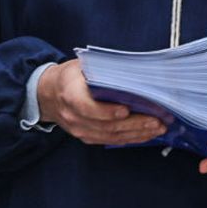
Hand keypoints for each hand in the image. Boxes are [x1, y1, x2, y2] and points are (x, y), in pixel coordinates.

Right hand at [37, 60, 167, 145]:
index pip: (87, 107)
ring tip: (157, 128)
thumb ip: (101, 69)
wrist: (48, 94)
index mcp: (70, 95)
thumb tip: (132, 69)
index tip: (126, 110)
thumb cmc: (70, 77)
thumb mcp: (82, 66)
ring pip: (111, 136)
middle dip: (135, 124)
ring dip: (137, 133)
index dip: (107, 111)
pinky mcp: (87, 137)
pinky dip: (130, 138)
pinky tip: (146, 134)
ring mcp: (80, 129)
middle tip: (157, 121)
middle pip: (106, 125)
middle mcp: (73, 116)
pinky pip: (110, 141)